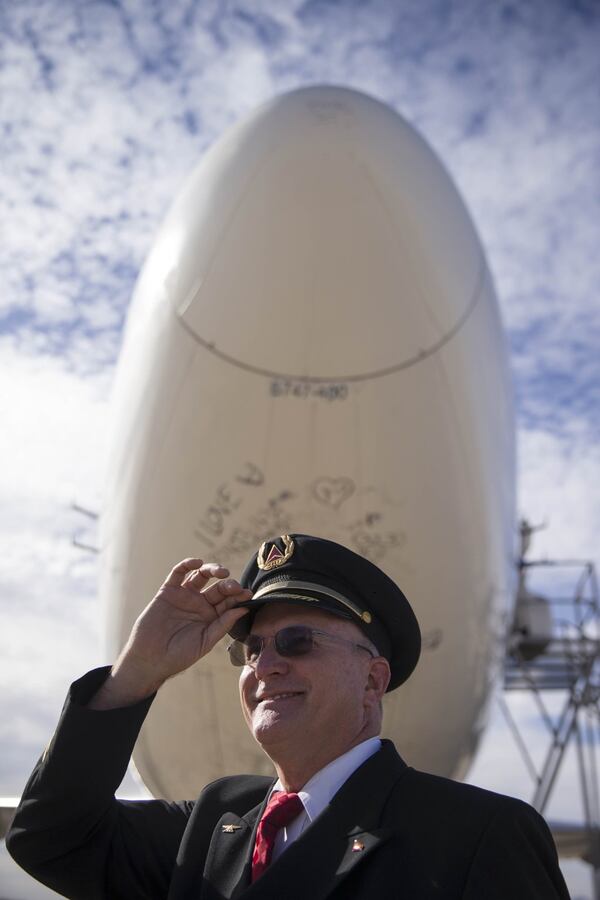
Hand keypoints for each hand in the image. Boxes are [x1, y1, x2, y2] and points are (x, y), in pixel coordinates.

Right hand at [89, 559, 250, 708]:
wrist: (150, 660)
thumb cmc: (179, 656)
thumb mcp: (205, 642)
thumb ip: (223, 625)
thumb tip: (244, 609)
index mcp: (212, 617)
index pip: (229, 601)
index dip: (239, 596)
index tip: (248, 594)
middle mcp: (200, 604)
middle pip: (219, 587)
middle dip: (229, 585)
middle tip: (235, 587)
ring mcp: (184, 596)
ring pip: (201, 576)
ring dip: (213, 569)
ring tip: (222, 572)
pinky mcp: (168, 591)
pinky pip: (178, 573)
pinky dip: (187, 564)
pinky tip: (197, 563)